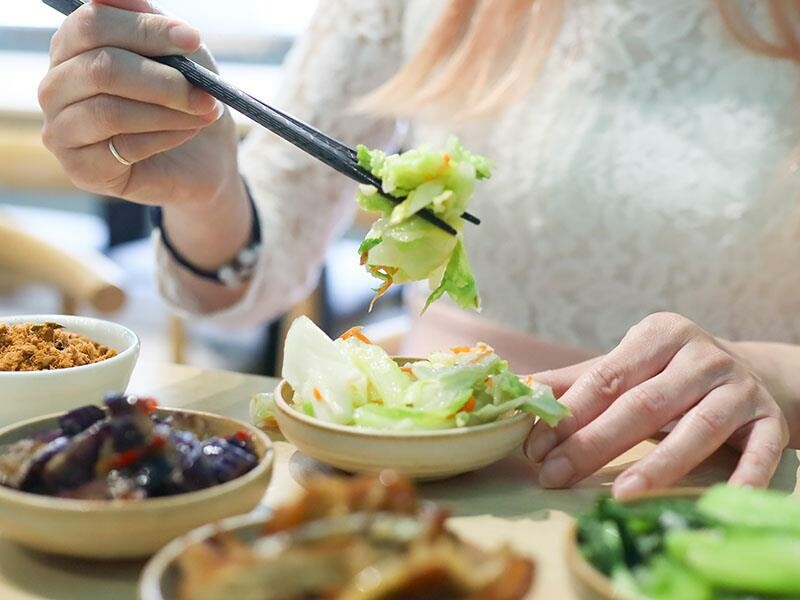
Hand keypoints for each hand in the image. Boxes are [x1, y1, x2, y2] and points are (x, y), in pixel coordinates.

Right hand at [39, 0, 241, 209]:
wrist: (203, 158)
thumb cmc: (183, 98)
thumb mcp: (174, 52)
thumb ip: (145, 19)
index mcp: (71, 48)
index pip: (92, 23)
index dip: (145, 29)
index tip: (192, 39)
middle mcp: (55, 87)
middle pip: (100, 68)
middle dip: (163, 80)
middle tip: (206, 92)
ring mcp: (62, 131)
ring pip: (110, 110)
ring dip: (168, 110)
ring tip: (203, 112)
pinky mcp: (81, 170)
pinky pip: (123, 146)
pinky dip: (165, 137)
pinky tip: (188, 132)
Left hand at [524, 312, 789, 497]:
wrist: (753, 373)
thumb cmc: (673, 375)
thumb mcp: (629, 367)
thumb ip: (577, 381)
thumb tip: (521, 390)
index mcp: (658, 335)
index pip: (606, 378)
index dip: (568, 414)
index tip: (535, 447)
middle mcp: (701, 357)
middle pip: (643, 405)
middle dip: (594, 444)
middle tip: (555, 477)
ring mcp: (739, 388)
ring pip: (697, 429)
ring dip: (659, 465)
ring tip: (621, 495)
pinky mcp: (770, 420)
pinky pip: (760, 453)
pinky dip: (743, 477)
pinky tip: (718, 502)